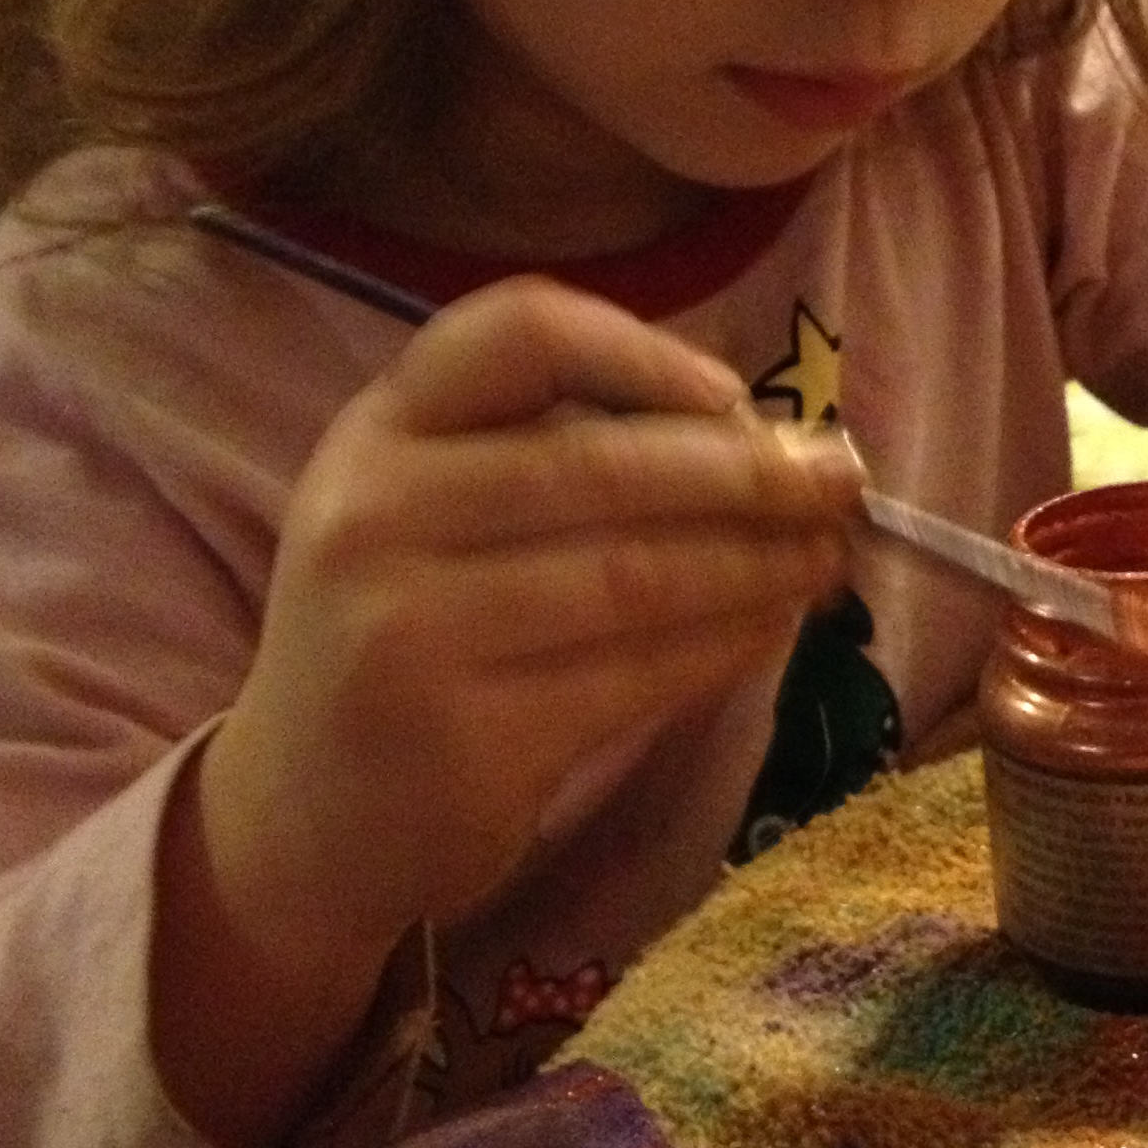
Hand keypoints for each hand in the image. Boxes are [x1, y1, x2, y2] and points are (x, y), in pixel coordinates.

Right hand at [157, 278, 859, 1147]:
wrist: (303, 814)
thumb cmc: (404, 631)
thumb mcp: (425, 510)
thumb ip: (547, 455)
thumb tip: (768, 437)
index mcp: (376, 431)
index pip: (517, 333)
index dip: (644, 351)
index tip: (738, 398)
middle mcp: (376, 518)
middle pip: (604, 466)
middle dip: (750, 473)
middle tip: (844, 481)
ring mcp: (412, 635)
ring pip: (637, 576)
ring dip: (760, 564)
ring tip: (827, 555)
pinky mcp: (467, 742)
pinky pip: (639, 674)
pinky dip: (728, 644)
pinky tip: (773, 626)